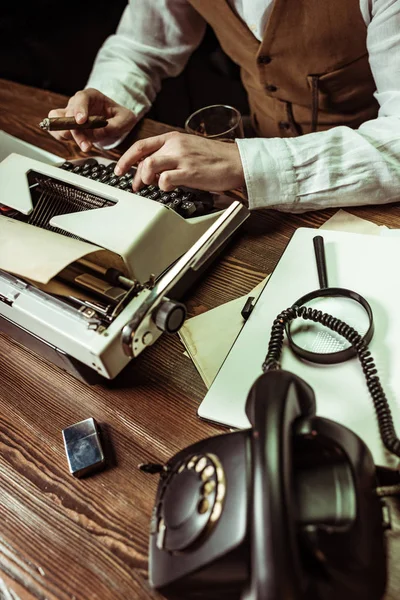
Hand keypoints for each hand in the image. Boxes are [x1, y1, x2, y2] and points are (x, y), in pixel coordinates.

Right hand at [47, 88, 136, 150]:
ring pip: (57, 120)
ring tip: (82, 145)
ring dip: (65, 134)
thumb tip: (99, 132)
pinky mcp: (67, 126)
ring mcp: (70, 114)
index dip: (79, 109)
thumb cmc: (120, 116)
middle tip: (86, 144)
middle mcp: (78, 103)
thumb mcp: (126, 119)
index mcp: (92, 96)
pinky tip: (75, 143)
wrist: (115, 122)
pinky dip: (62, 137)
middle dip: (76, 130)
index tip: (81, 121)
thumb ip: (115, 125)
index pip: (81, 98)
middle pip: (69, 113)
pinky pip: (57, 130)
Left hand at [114, 132, 244, 191]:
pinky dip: (163, 187)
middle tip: (137, 186)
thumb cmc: (217, 159)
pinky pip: (165, 180)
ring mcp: (182, 158)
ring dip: (146, 179)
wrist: (237, 162)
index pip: (141, 145)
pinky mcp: (189, 172)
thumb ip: (172, 155)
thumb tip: (154, 170)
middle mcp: (175, 145)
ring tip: (152, 186)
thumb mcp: (190, 149)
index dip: (126, 158)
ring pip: (149, 166)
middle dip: (134, 175)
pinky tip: (171, 188)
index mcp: (174, 138)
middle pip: (142, 157)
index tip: (119, 170)